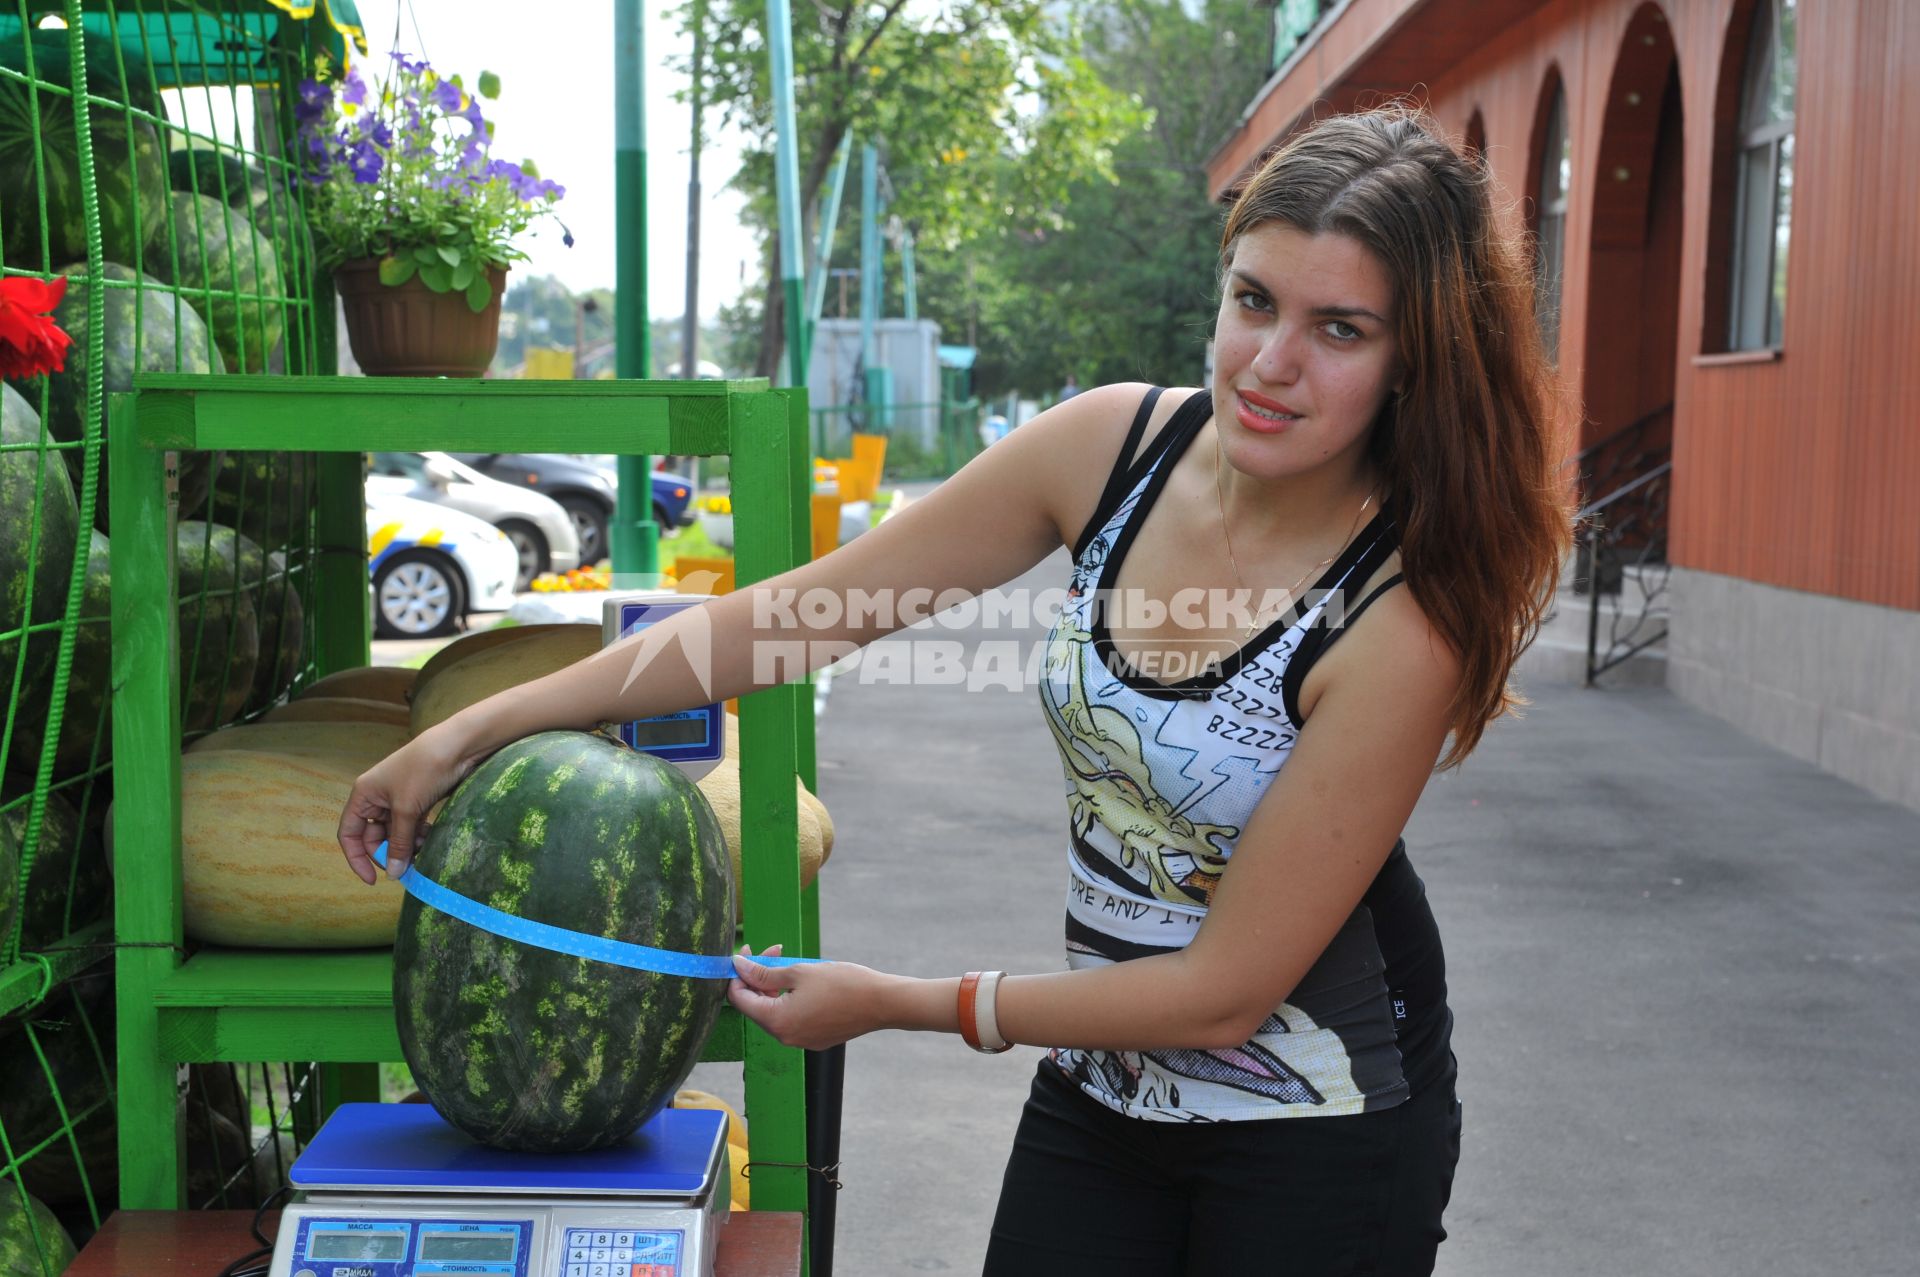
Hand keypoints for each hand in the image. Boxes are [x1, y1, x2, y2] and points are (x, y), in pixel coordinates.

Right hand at [337, 722, 494, 883]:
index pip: (349, 833)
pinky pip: (411, 826)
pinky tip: (430, 841)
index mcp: (364, 794)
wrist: (458, 747)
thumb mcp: (406, 810)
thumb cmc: (424, 771)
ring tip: (423, 851)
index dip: (357, 858)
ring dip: (406, 846)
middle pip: (373, 835)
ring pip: (395, 833)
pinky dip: (418, 836)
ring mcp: (398, 798)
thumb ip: (398, 843)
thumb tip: (392, 874)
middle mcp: (377, 797)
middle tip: (406, 867)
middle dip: (388, 852)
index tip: (373, 880)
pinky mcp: (418, 800)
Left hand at [727, 945, 891, 1050]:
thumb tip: (738, 966)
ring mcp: (800, 1041)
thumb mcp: (799, 971)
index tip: (747, 953)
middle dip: (759, 977)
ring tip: (792, 963)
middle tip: (774, 951)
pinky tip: (805, 982)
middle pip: (757, 1006)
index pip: (740, 999)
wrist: (881, 1003)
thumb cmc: (842, 983)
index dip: (738, 975)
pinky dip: (791, 999)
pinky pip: (792, 1018)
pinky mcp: (814, 1039)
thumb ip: (764, 971)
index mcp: (777, 1021)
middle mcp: (785, 1037)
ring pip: (775, 1011)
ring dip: (776, 987)